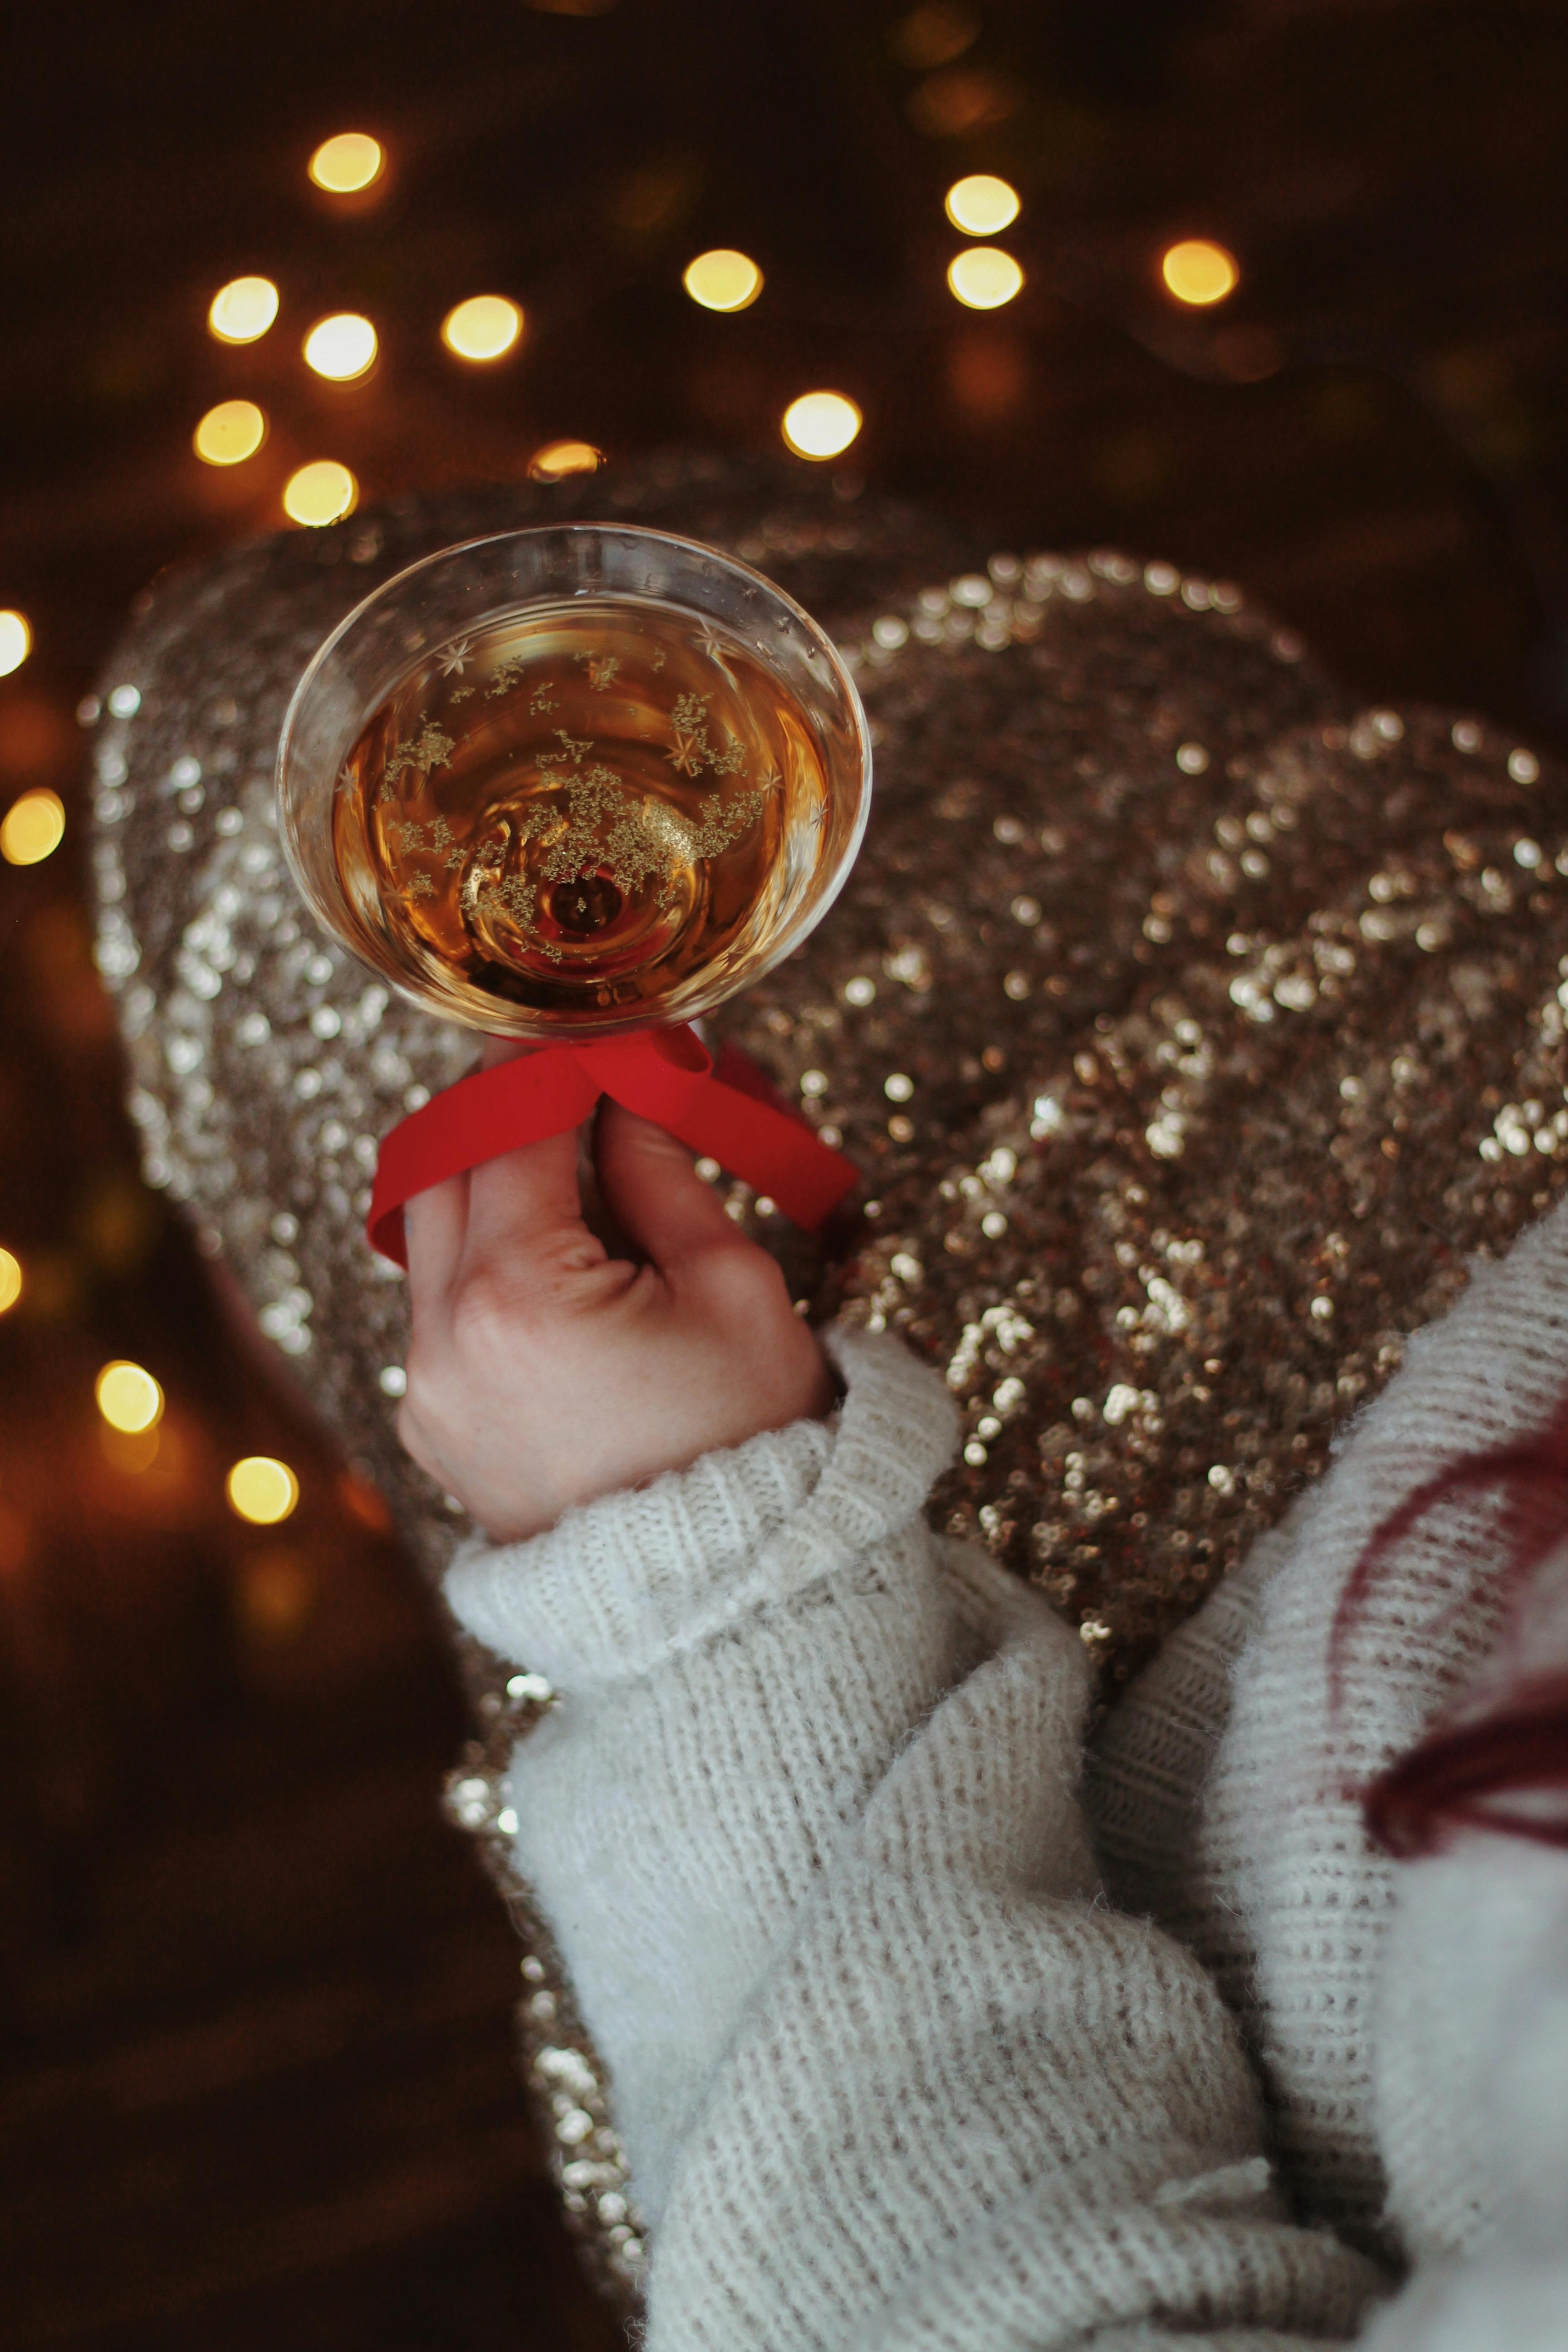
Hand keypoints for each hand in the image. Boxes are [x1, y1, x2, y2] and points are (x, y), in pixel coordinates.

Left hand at [396, 1042, 832, 1541]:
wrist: (722, 1600)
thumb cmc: (752, 1445)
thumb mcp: (732, 1286)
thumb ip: (661, 1169)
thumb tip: (633, 1085)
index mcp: (517, 1297)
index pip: (507, 1127)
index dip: (552, 1064)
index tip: (595, 1032)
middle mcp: (443, 1344)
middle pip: (441, 1168)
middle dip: (506, 1115)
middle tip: (581, 1089)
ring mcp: (428, 1394)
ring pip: (430, 1239)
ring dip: (494, 1189)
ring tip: (587, 1181)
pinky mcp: (437, 1430)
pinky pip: (440, 1312)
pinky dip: (490, 1266)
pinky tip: (571, 1268)